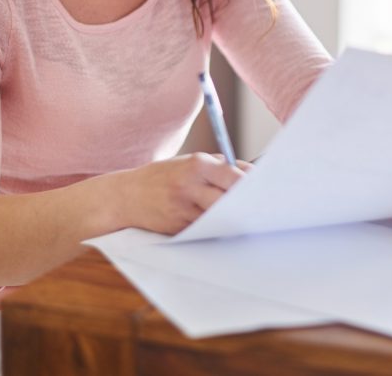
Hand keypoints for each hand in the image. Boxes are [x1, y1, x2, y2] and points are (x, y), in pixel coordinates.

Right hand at [123, 152, 252, 234]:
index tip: (266, 189)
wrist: (126, 197)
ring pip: (219, 218)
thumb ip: (220, 166)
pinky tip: (224, 225)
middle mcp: (190, 187)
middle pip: (228, 200)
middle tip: (262, 208)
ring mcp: (184, 210)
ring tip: (245, 217)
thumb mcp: (188, 162)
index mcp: (195, 165)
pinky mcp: (180, 229)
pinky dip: (217, 227)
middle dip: (245, 204)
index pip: (233, 176)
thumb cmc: (163, 176)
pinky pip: (206, 229)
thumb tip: (253, 173)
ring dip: (233, 218)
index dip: (251, 185)